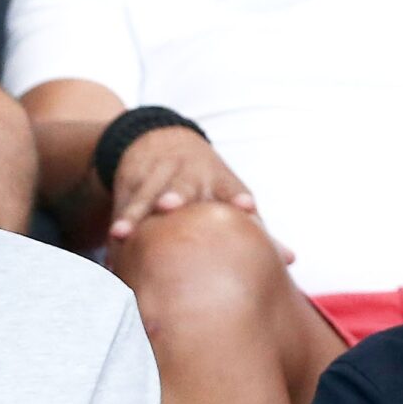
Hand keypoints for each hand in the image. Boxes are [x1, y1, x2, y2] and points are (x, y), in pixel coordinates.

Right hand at [107, 125, 270, 245]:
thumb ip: (258, 231)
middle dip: (175, 194)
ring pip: (145, 194)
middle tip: (169, 206)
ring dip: (135, 211)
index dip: (236, 196)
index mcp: (218, 181)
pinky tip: (111, 239)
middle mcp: (188, 176)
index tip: (245, 205)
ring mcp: (158, 177)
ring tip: (121, 232)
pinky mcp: (133, 182)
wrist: (159, 142)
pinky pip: (124, 204)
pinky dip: (118, 221)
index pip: (229, 188)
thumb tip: (291, 261)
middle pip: (183, 185)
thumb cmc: (206, 182)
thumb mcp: (230, 196)